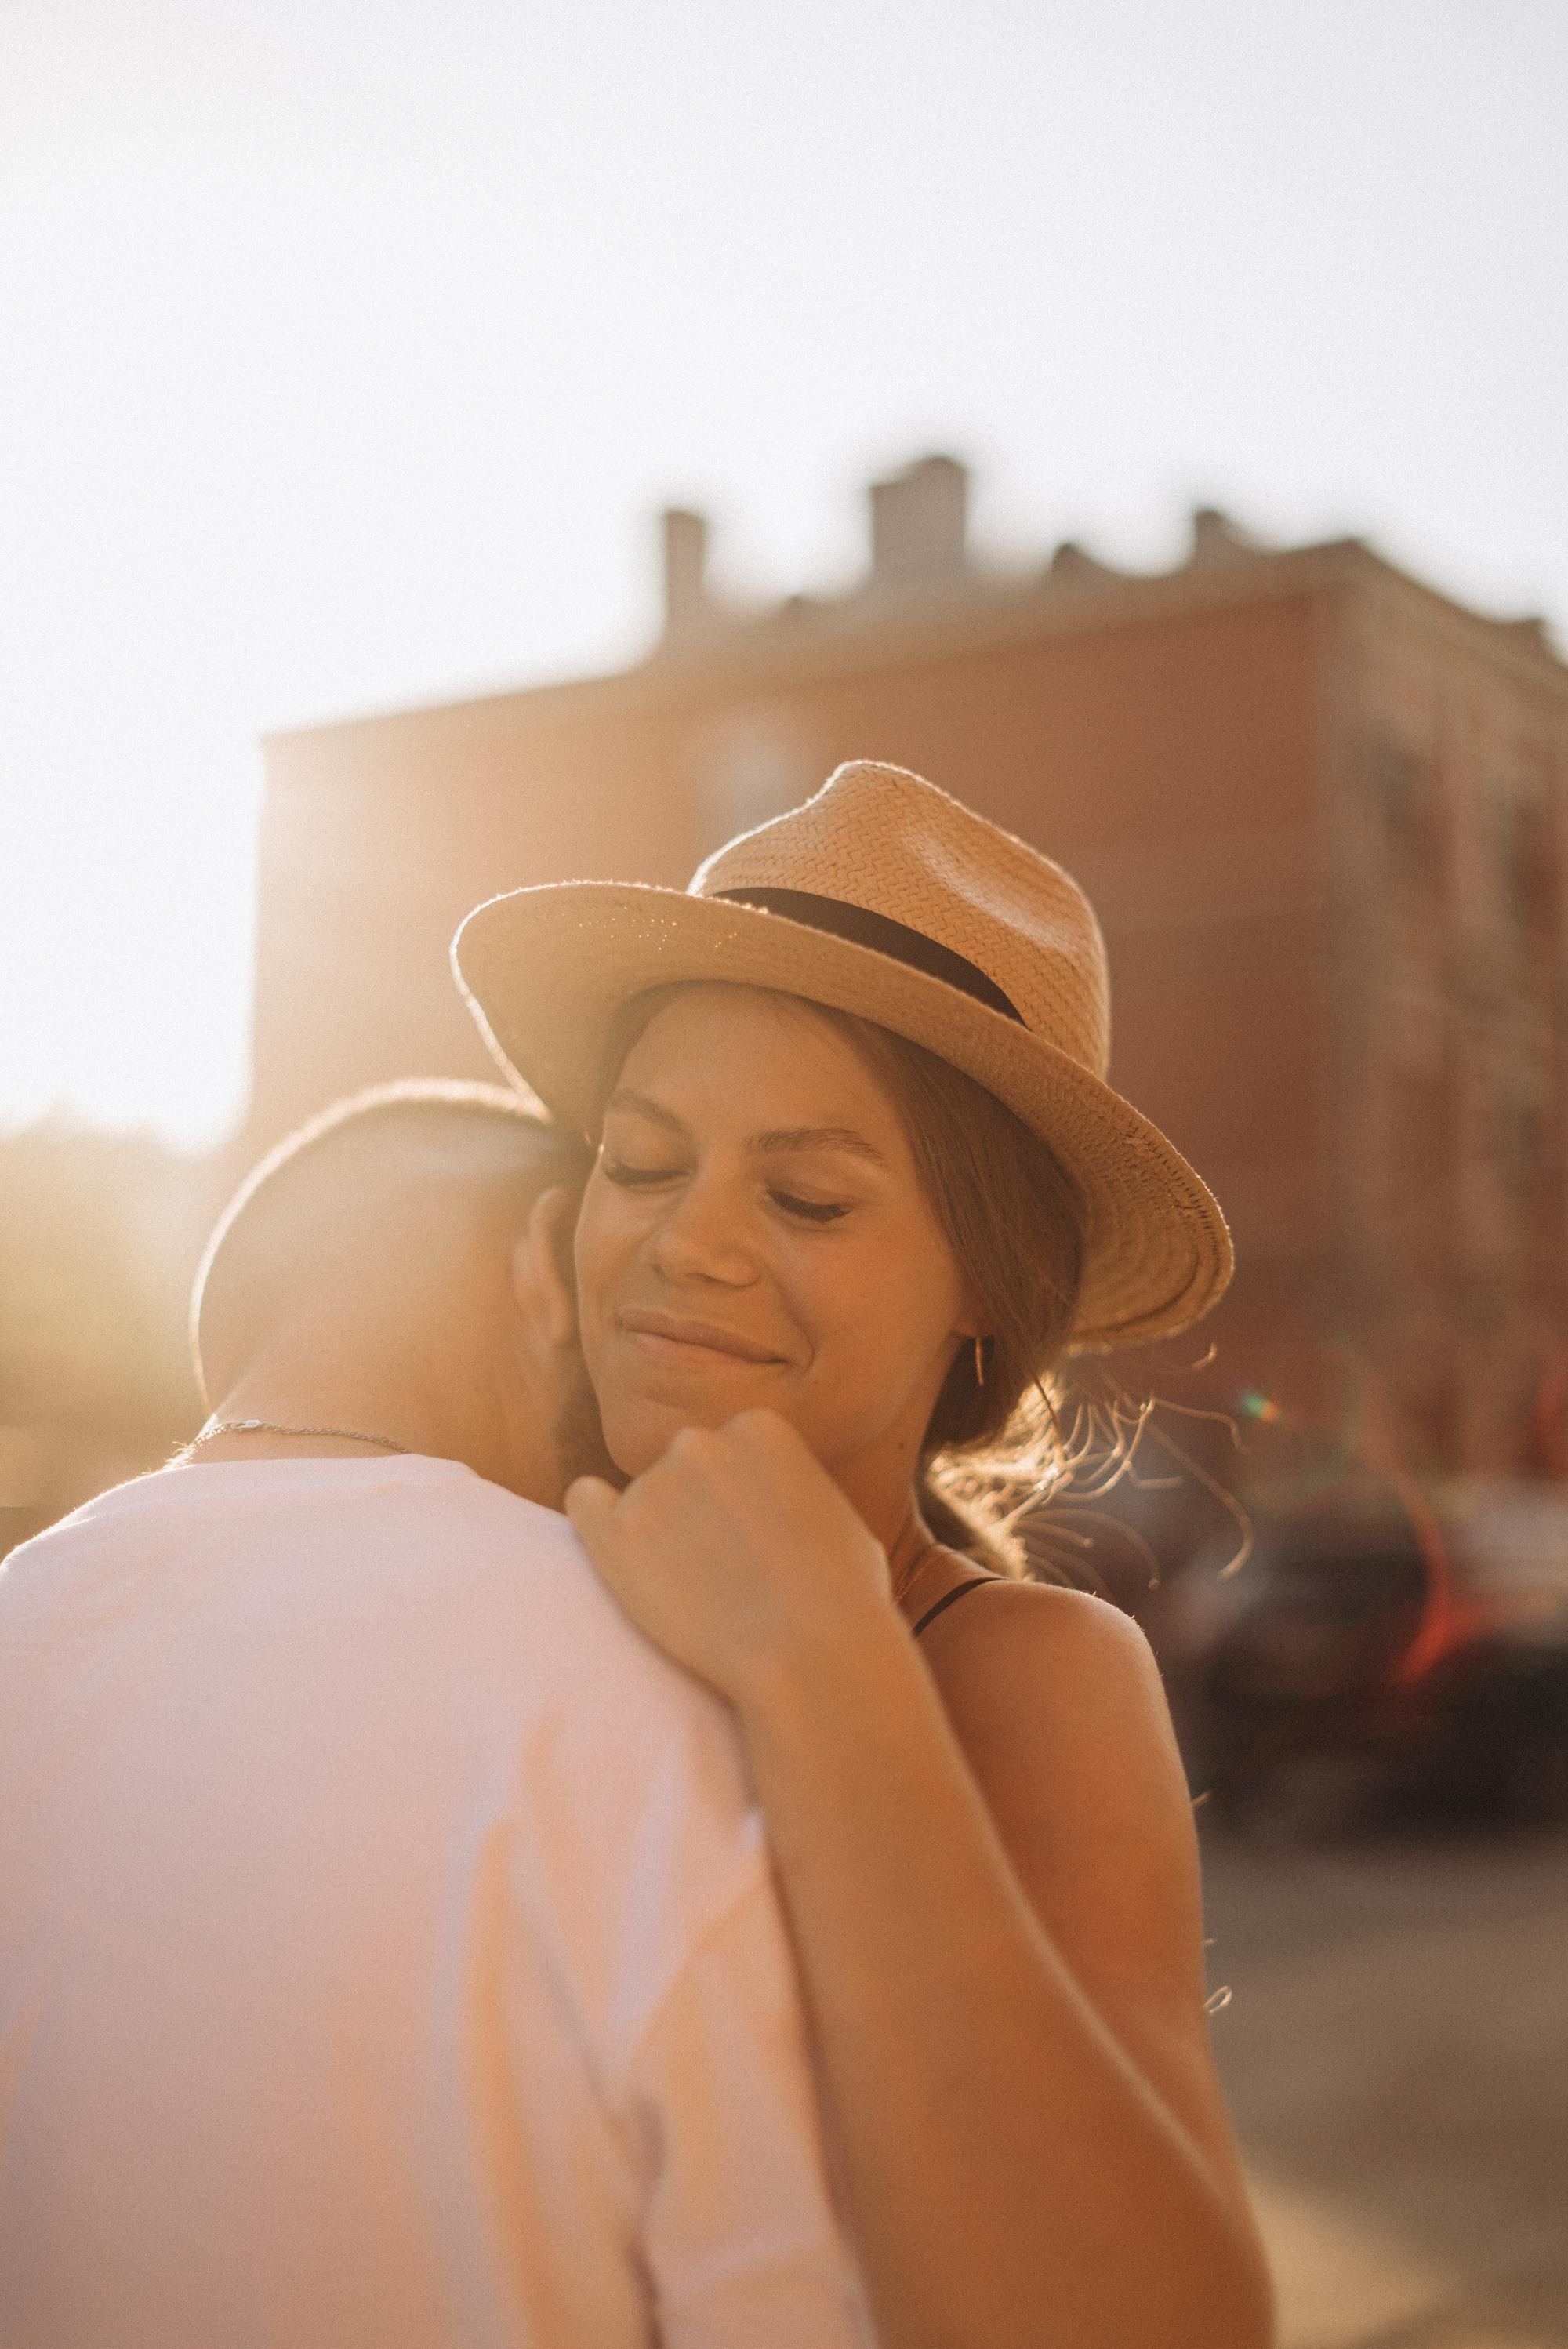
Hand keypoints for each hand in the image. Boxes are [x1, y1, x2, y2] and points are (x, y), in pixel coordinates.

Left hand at [565, 1408, 893, 1709]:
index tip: (749, 1539)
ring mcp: (655, 1485)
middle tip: (719, 1568)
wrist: (811, 1655)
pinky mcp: (616, 1535)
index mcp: (761, 1428)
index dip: (740, 1497)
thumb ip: (796, 1496)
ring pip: (644, 1500)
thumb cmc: (844, 1600)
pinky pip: (584, 1503)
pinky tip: (614, 1548)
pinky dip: (594, 1517)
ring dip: (660, 1536)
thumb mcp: (840, 1520)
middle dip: (698, 1509)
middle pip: (685, 1468)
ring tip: (694, 1595)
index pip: (731, 1448)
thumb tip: (783, 1506)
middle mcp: (701, 1443)